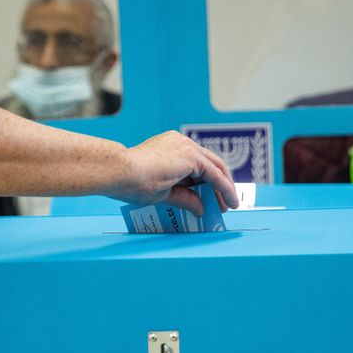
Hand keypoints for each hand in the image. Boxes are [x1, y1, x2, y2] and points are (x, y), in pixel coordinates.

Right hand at [115, 131, 238, 215]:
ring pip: (215, 167)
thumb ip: (184, 197)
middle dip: (220, 185)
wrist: (123, 173)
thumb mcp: (164, 193)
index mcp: (170, 147)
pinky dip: (224, 188)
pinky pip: (215, 174)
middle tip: (224, 203)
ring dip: (225, 187)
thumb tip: (200, 209)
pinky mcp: (192, 156)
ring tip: (229, 205)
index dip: (206, 182)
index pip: (196, 164)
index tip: (211, 198)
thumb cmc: (132, 181)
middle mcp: (181, 143)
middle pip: (210, 164)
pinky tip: (228, 201)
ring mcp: (187, 147)